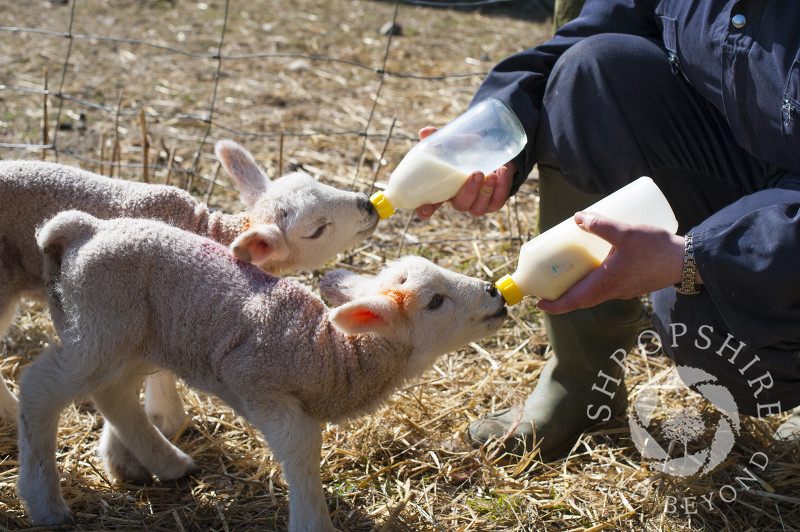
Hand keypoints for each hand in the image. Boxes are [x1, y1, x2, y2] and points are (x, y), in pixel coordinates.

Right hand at [414, 126, 514, 218]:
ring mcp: (478, 203)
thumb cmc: (467, 149)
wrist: (493, 151)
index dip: (426, 210)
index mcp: (444, 189)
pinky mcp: (494, 202)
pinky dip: (502, 187)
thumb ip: (439, 138)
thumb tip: (425, 132)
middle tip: (477, 173)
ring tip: (492, 173)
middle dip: (469, 191)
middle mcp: (460, 199)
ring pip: (479, 208)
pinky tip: (502, 172)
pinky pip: (497, 202)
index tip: (424, 209)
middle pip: (461, 205)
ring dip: (486, 191)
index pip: (431, 205)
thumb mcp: (453, 142)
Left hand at [537, 212, 691, 313]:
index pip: (573, 302)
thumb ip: (601, 224)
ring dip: (578, 287)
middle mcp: (612, 292)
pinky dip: (593, 280)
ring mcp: (623, 290)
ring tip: (567, 270)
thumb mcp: (626, 233)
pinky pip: (606, 286)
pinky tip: (595, 262)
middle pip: (580, 299)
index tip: (538, 303)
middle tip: (547, 284)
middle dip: (562, 295)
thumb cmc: (657, 250)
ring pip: (593, 293)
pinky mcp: (632, 284)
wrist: (689, 262)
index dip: (554, 305)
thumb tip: (577, 218)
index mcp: (605, 284)